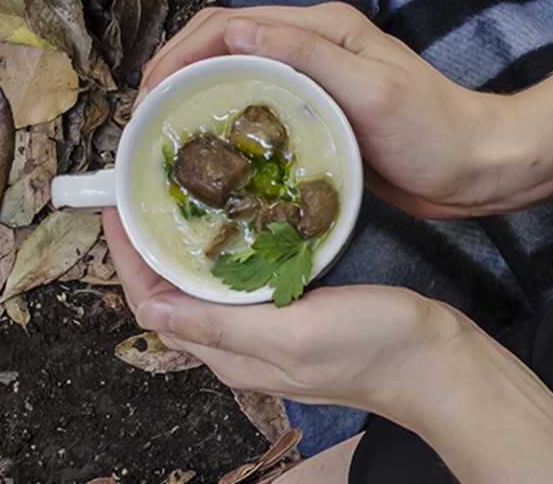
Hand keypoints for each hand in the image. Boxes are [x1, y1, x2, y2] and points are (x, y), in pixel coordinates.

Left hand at [103, 208, 465, 412]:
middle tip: (139, 191)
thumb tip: (152, 308)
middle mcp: (237, 342)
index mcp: (229, 352)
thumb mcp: (293, 335)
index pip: (154, 302)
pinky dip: (221, 247)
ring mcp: (262, 327)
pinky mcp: (289, 309)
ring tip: (172, 197)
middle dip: (147, 244)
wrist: (436, 361)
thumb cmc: (373, 350)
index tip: (117, 206)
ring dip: (180, 243)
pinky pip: (237, 278)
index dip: (128, 255)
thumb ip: (222, 325)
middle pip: (170, 291)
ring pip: (201, 283)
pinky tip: (230, 218)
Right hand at [139, 4, 517, 217]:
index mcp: (320, 29)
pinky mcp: (314, 110)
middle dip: (174, 72)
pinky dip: (222, 119)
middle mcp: (310, 46)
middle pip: (220, 44)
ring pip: (232, 74)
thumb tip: (234, 34)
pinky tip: (210, 150)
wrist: (478, 166)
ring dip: (192, 95)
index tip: (149, 94)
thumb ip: (306, 57)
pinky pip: (254, 105)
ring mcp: (311, 77)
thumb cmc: (435, 131)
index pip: (228, 24)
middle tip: (144, 119)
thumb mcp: (372, 92)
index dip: (180, 53)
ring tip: (164, 134)